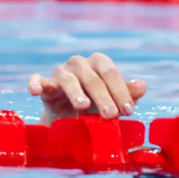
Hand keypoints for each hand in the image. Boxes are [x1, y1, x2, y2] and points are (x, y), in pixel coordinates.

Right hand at [27, 52, 146, 124]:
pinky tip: (36, 91)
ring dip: (76, 93)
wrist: (71, 115)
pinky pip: (37, 80)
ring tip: (83, 106)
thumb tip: (142, 86)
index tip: (128, 111)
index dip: (121, 92)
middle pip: (93, 78)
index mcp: (100, 62)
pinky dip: (36, 84)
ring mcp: (60, 72)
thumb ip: (128, 93)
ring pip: (68, 79)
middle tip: (111, 115)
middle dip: (103, 97)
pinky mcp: (44, 83)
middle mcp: (80, 63)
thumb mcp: (115, 100)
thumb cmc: (98, 102)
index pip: (112, 74)